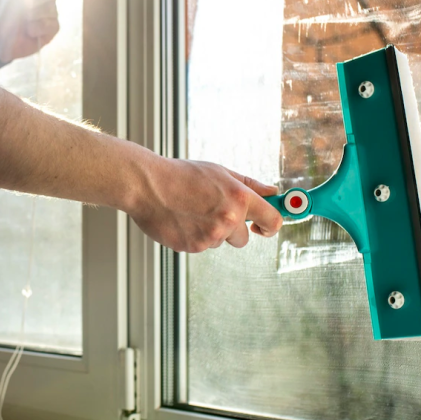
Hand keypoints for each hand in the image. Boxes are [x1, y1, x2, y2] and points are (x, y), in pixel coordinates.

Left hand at [0, 0, 59, 63]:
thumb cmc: (0, 17)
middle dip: (34, 1)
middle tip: (21, 10)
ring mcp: (51, 12)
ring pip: (50, 9)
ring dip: (32, 17)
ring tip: (23, 23)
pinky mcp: (53, 27)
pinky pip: (51, 24)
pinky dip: (38, 28)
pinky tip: (30, 31)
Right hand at [128, 158, 282, 252]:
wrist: (147, 185)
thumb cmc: (182, 175)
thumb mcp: (220, 172)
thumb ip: (249, 185)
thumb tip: (273, 192)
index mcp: (239, 197)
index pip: (273, 220)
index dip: (271, 225)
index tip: (264, 226)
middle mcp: (229, 218)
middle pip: (244, 238)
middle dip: (232, 230)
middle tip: (211, 211)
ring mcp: (211, 235)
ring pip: (219, 241)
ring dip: (210, 232)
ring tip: (190, 211)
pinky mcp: (193, 247)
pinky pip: (201, 246)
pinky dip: (193, 236)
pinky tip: (181, 219)